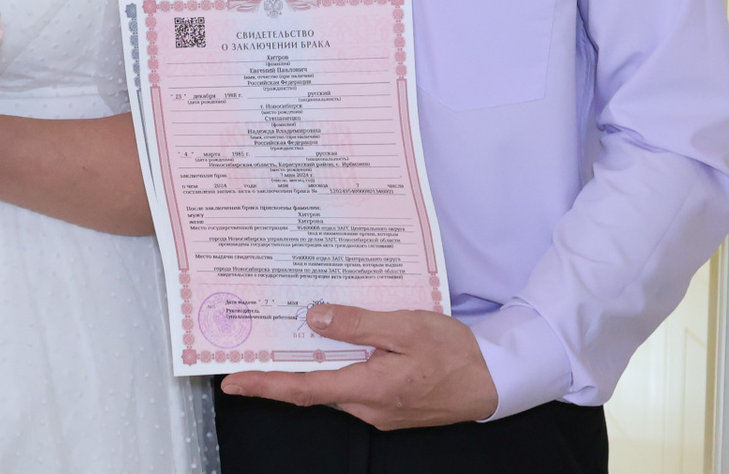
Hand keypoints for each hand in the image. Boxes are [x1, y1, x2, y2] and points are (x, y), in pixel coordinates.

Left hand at [220, 305, 498, 429]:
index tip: (233, 381)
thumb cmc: (455, 354)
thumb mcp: (406, 327)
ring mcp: (377, 409)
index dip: (265, 385)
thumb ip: (359, 324)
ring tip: (283, 338)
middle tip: (249, 349)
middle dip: (278, 372)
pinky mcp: (388, 404)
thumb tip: (315, 318)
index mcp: (369, 389)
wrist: (494, 381)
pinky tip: (331, 344)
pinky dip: (335, 366)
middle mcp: (367, 407)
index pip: (304, 388)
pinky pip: (351, 385)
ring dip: (308, 365)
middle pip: (312, 388)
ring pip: (332, 385)